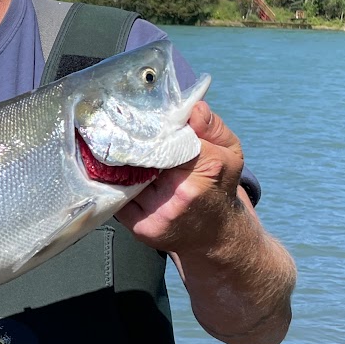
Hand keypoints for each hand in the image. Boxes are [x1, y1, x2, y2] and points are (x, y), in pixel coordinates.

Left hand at [116, 101, 244, 255]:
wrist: (216, 234)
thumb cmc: (219, 186)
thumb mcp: (228, 151)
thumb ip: (212, 126)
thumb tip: (192, 109)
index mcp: (207, 167)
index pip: (167, 136)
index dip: (151, 128)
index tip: (140, 121)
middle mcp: (182, 193)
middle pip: (142, 156)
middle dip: (131, 145)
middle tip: (119, 131)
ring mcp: (160, 214)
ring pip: (125, 176)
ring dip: (119, 165)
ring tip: (116, 152)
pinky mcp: (142, 229)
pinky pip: (118, 198)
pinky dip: (116, 185)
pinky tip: (119, 177)